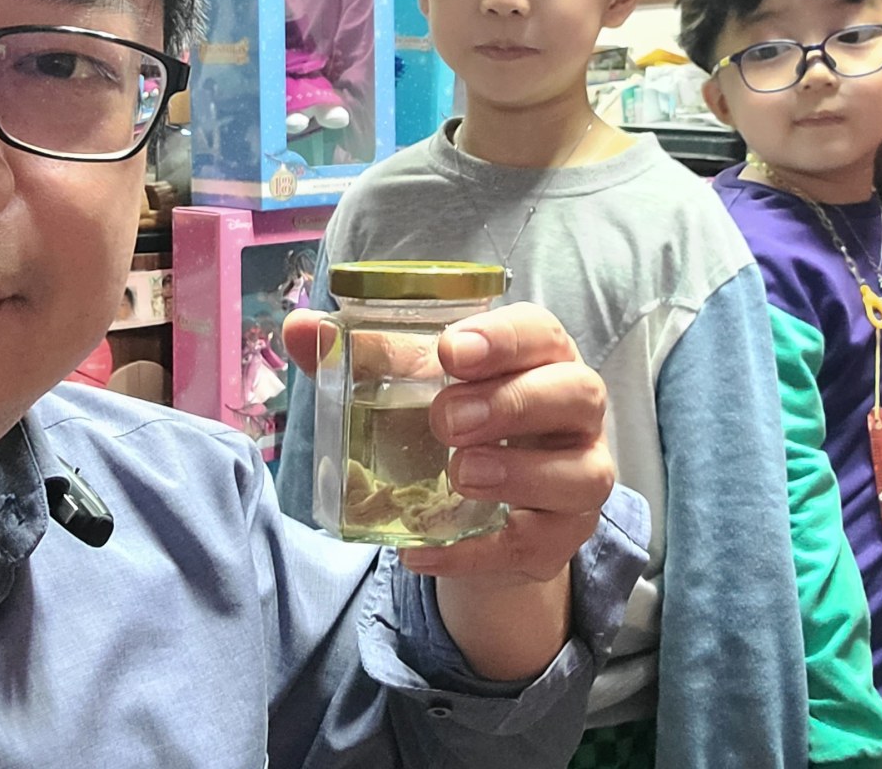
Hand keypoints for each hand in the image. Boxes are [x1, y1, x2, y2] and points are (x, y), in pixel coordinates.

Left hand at [283, 302, 614, 679]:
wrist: (484, 511)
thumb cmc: (459, 421)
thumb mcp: (416, 385)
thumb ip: (364, 357)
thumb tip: (299, 327)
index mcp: (540, 357)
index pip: (541, 332)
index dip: (504, 338)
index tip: (450, 350)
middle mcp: (574, 412)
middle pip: (578, 392)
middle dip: (513, 403)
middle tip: (445, 420)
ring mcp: (579, 475)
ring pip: (582, 473)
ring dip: (520, 474)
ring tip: (458, 474)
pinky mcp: (563, 536)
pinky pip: (536, 547)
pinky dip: (477, 553)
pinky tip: (421, 551)